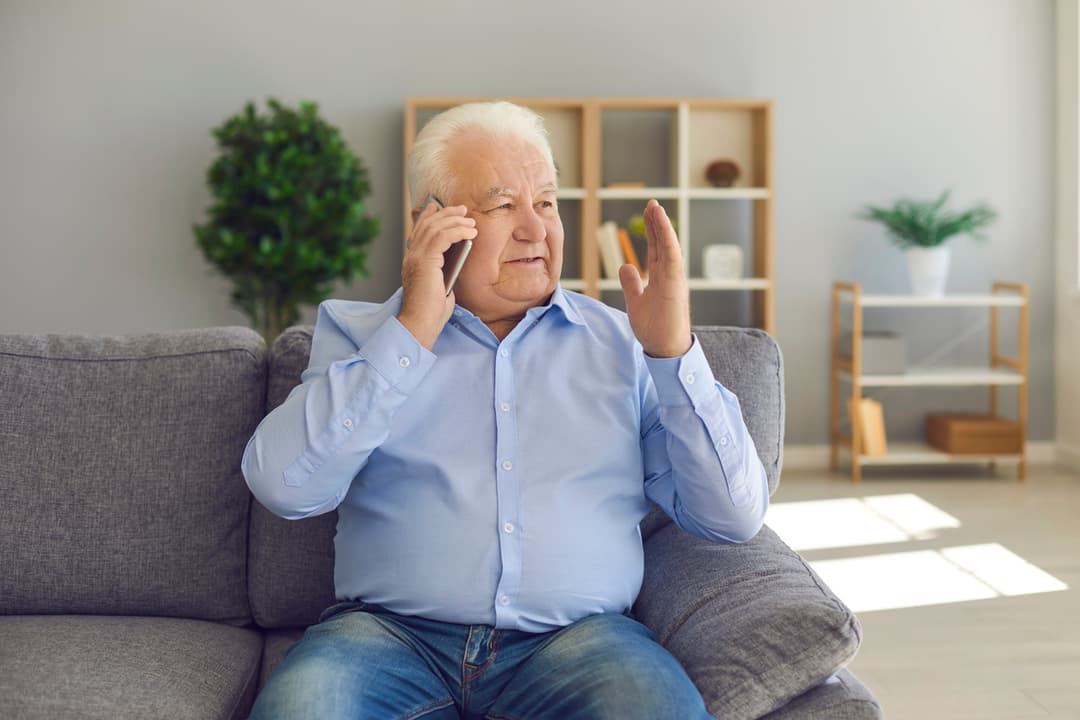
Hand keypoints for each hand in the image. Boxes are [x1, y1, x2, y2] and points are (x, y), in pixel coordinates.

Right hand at [398, 202, 477, 349]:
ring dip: (455, 221)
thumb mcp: (441, 284)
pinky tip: (470, 232)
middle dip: (447, 213)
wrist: (420, 324)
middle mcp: (411, 256)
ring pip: (435, 227)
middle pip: (428, 224)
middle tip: (463, 210)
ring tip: (471, 222)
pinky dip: (457, 231)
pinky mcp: (425, 261)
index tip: (443, 208)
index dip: (430, 216)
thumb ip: (445, 269)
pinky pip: (442, 237)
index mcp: (413, 260)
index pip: (419, 230)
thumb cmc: (431, 311)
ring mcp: (416, 257)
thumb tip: (459, 256)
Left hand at [619, 200, 691, 357]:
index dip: (653, 230)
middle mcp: (670, 275)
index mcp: (662, 277)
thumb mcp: (637, 301)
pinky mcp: (675, 285)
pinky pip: (672, 258)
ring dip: (663, 226)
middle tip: (651, 203)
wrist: (665, 349)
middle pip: (663, 243)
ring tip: (656, 207)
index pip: (657, 248)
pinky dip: (668, 240)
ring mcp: (674, 279)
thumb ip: (632, 283)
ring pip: (669, 246)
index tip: (648, 212)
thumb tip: (626, 266)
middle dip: (657, 222)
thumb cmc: (655, 328)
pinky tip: (663, 225)